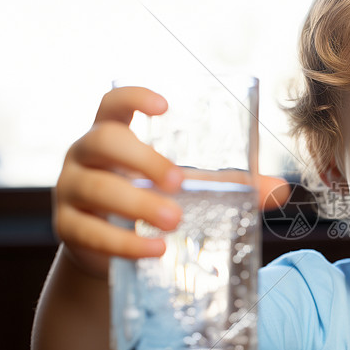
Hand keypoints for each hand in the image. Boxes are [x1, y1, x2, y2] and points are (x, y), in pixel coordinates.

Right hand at [54, 86, 288, 276]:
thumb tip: (281, 191)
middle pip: (102, 140)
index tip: (164, 106)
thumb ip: (229, 187)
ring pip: (95, 187)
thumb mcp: (189, 191)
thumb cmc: (153, 202)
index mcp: (113, 134)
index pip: (112, 103)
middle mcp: (84, 156)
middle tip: (179, 182)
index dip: (132, 98)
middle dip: (142, 159)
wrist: (111, 251)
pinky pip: (89, 232)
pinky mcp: (68, 229)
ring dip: (137, 204)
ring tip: (174, 222)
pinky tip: (154, 251)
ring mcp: (70, 191)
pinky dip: (124, 244)